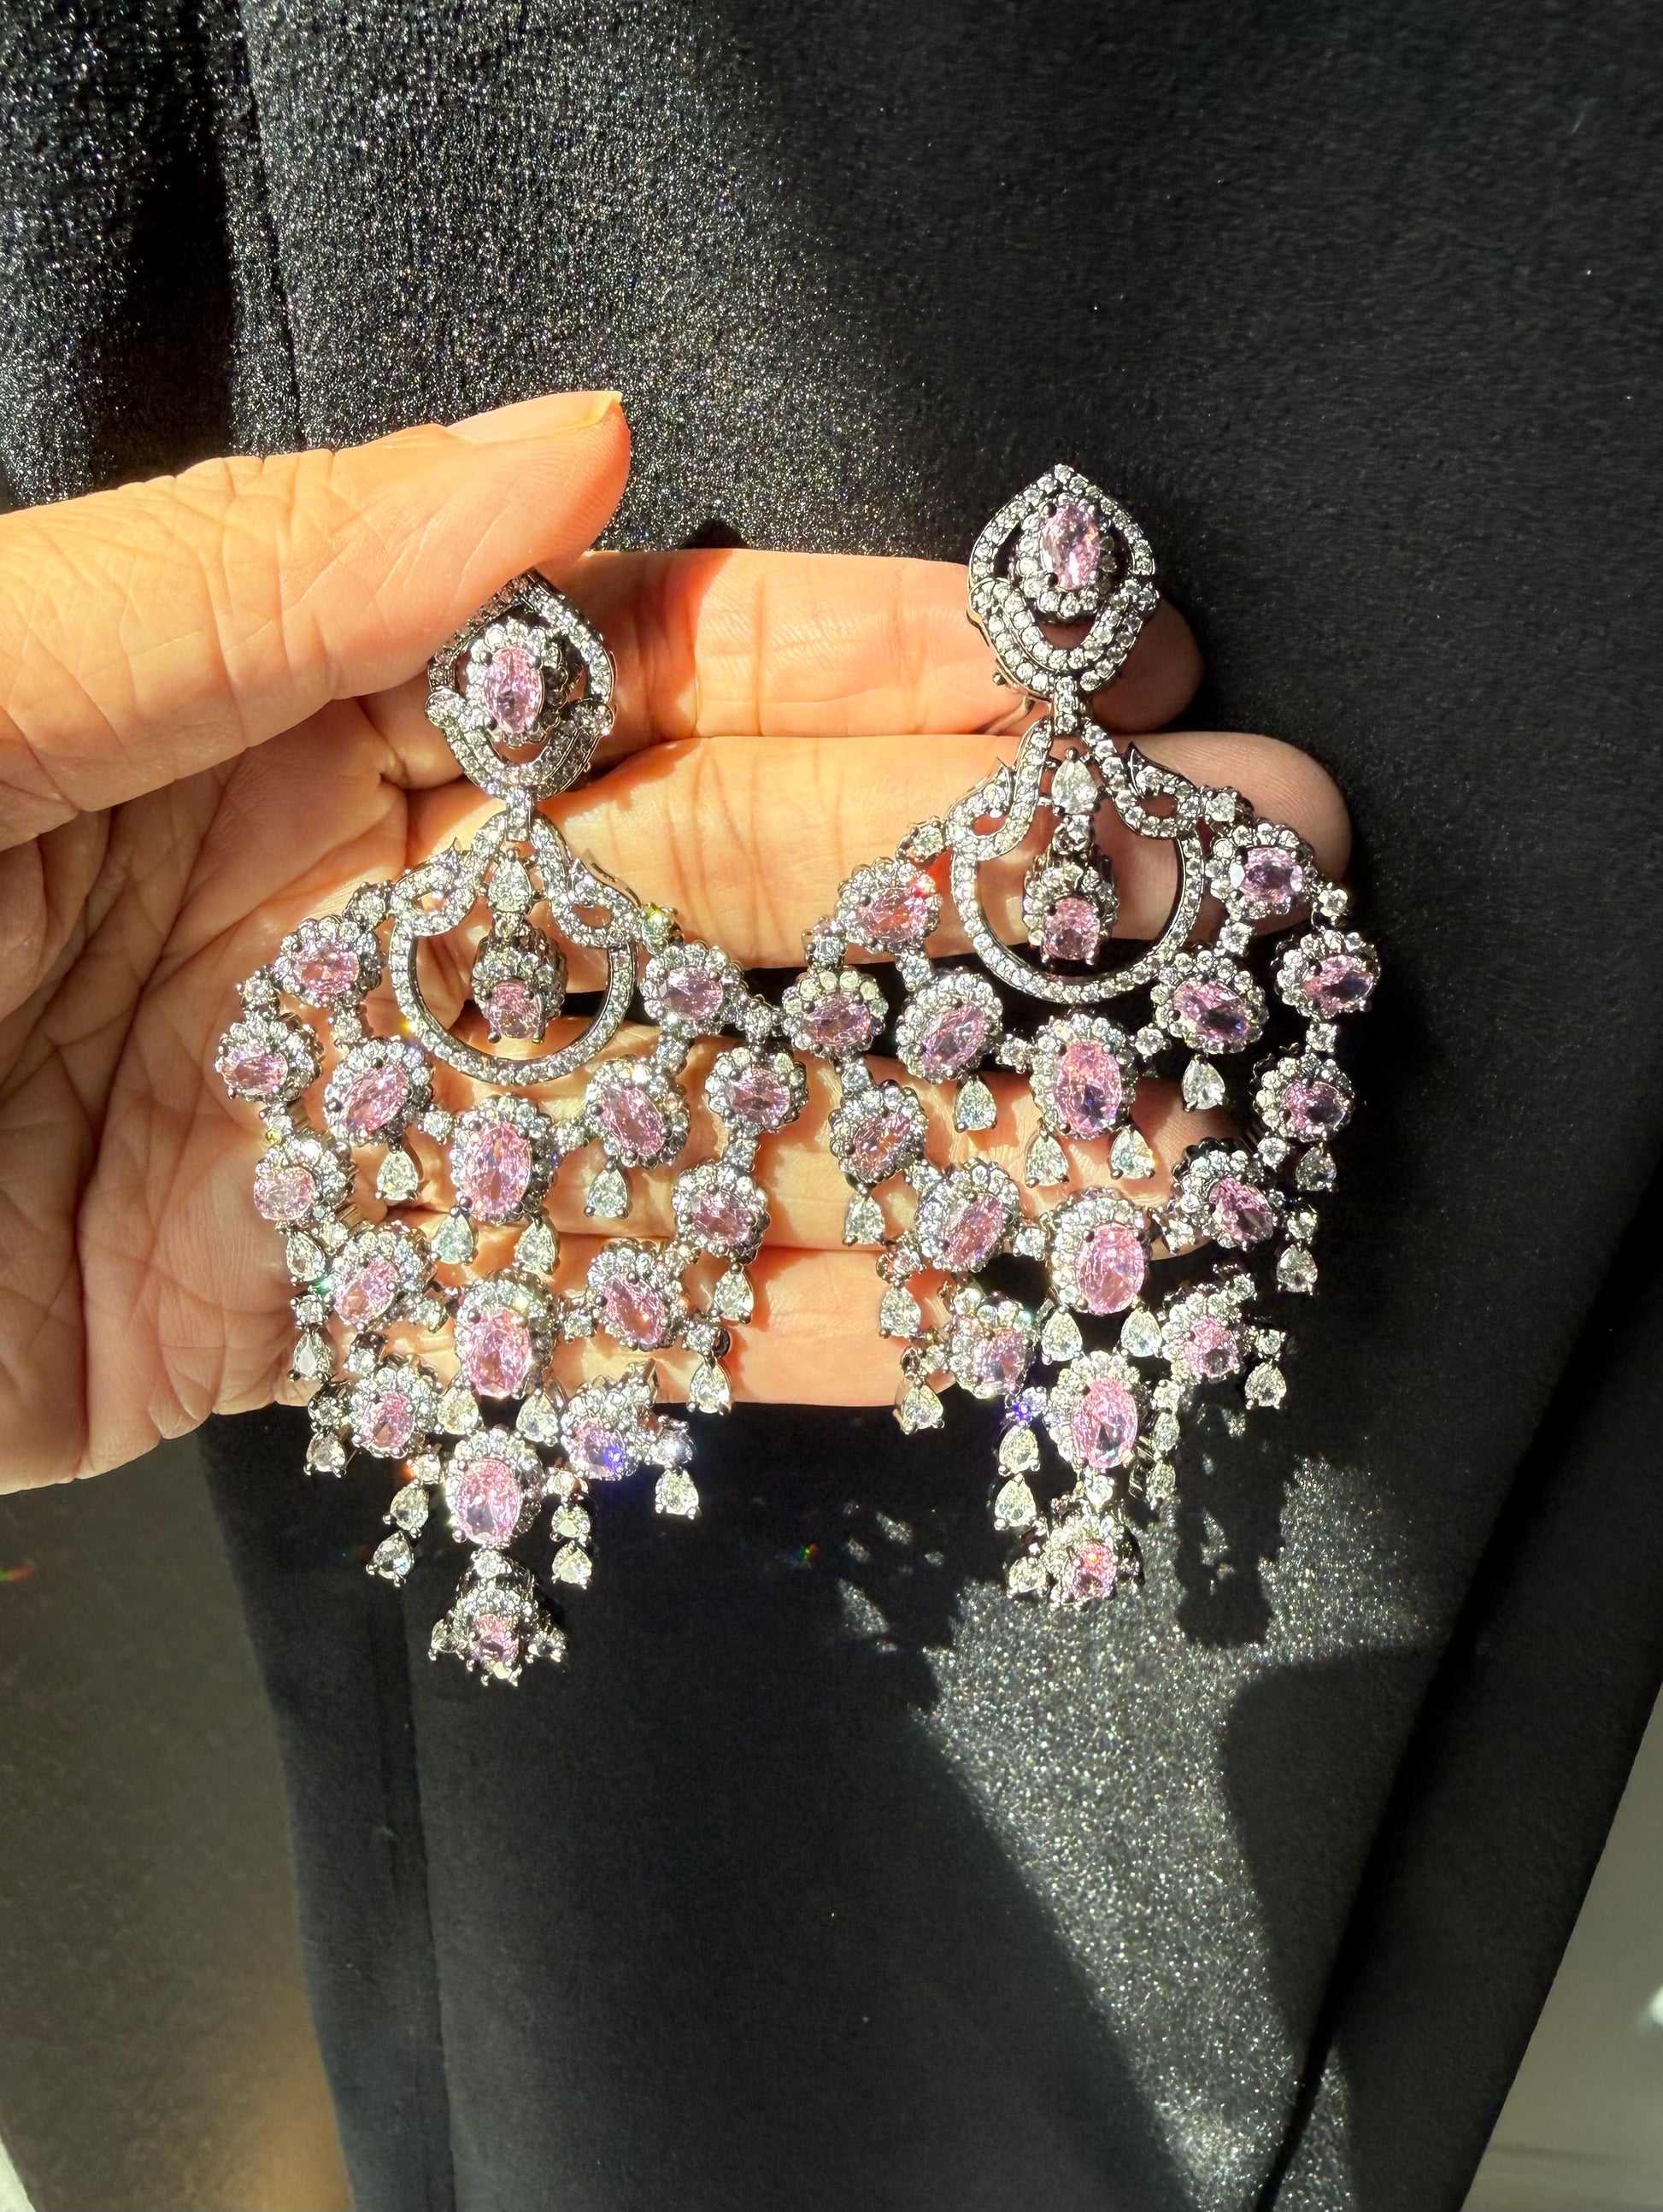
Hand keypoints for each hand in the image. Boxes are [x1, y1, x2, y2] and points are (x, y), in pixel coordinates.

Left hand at [0, 393, 1346, 1486]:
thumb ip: (245, 578)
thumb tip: (566, 449)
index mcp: (281, 711)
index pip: (628, 664)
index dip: (862, 659)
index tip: (1077, 670)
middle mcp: (360, 900)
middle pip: (728, 888)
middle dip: (981, 884)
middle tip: (1232, 895)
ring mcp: (366, 1117)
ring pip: (703, 1114)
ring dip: (942, 1131)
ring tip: (1174, 1139)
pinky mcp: (325, 1314)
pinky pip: (590, 1317)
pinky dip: (772, 1330)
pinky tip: (967, 1322)